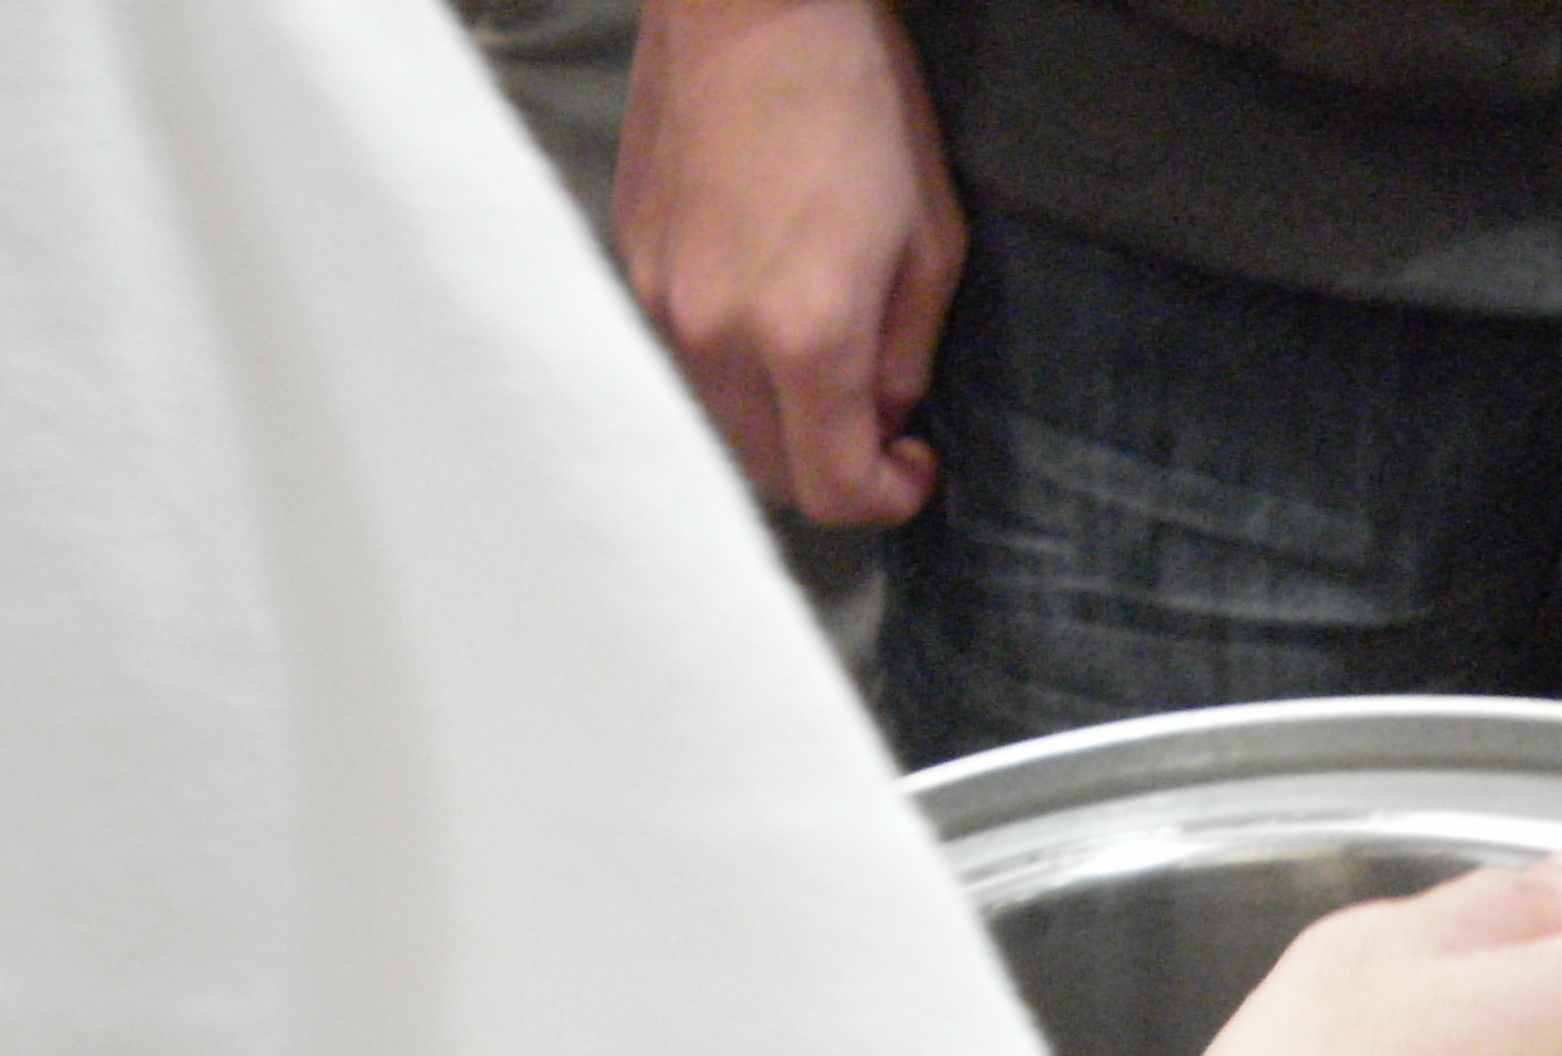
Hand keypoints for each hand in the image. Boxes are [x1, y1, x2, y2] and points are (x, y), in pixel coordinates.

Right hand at [613, 0, 964, 526]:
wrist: (749, 0)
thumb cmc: (855, 102)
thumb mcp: (929, 240)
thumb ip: (906, 353)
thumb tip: (886, 416)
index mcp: (804, 336)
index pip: (833, 490)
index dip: (885, 499)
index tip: (913, 467)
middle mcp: (717, 335)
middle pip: (767, 474)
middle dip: (832, 471)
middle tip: (879, 430)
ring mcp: (662, 299)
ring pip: (720, 421)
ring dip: (779, 422)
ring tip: (828, 366)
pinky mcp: (632, 257)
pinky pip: (685, 353)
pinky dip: (734, 364)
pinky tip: (769, 311)